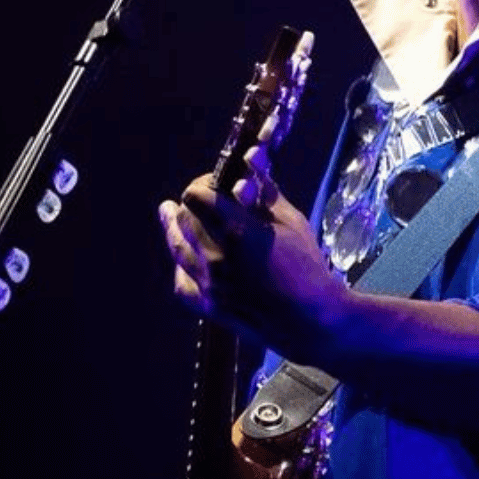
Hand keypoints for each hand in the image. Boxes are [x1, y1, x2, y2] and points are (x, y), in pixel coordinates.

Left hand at [162, 144, 345, 363]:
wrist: (310, 320)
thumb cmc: (307, 266)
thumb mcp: (292, 221)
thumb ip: (265, 192)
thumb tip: (250, 158)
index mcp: (237, 231)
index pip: (196, 195)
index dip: (202, 184)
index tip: (212, 183)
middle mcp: (216, 256)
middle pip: (183, 218)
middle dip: (190, 203)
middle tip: (200, 200)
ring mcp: (210, 284)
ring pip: (177, 247)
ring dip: (173, 228)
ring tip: (167, 213)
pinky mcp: (210, 307)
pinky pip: (182, 284)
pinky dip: (180, 267)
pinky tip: (182, 258)